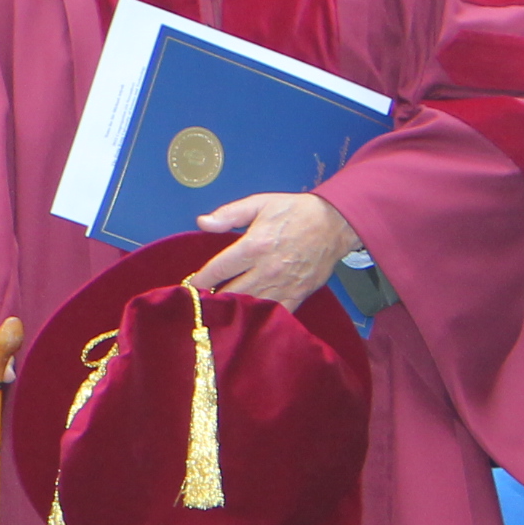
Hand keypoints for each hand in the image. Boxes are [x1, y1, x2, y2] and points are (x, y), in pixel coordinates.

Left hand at [194, 189, 359, 310]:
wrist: (335, 223)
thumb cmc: (294, 211)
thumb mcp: (259, 204)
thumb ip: (228, 214)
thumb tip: (202, 222)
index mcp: (254, 246)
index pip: (218, 269)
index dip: (199, 280)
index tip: (188, 287)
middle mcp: (267, 270)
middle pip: (231, 294)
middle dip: (213, 300)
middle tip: (199, 304)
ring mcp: (284, 285)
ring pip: (251, 307)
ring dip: (234, 312)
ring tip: (218, 314)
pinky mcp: (299, 295)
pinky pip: (275, 314)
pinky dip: (260, 318)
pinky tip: (248, 321)